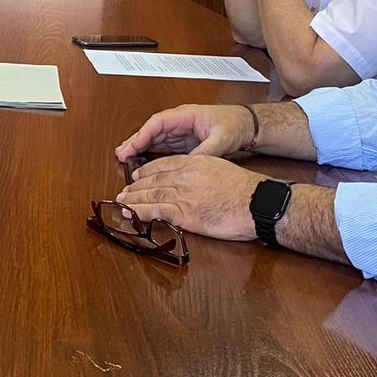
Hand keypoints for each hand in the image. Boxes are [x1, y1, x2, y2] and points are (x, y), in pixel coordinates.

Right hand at [115, 104, 253, 162]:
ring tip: (125, 159)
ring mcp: (182, 131)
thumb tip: (189, 164)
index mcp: (186, 115)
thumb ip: (204, 152)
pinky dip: (151, 153)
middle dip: (135, 141)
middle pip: (152, 130)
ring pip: (155, 138)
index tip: (131, 147)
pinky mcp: (185, 141)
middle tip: (120, 155)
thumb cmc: (235, 125)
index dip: (142, 134)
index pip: (158, 122)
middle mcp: (180, 122)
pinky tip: (143, 162)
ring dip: (140, 148)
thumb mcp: (221, 139)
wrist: (249, 125)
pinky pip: (164, 146)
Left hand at [115, 156, 260, 241]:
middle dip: (136, 186)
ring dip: (133, 199)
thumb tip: (194, 181)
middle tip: (124, 190)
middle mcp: (185, 176)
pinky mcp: (184, 213)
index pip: (164, 164)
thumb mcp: (220, 169)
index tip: (138, 176)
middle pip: (153, 179)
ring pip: (151, 194)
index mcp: (194, 163)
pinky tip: (130, 214)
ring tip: (121, 201)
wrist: (255, 202)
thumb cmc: (244, 189)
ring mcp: (183, 194)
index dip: (147, 171)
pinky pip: (156, 212)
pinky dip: (140, 213)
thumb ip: (203, 172)